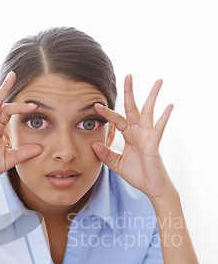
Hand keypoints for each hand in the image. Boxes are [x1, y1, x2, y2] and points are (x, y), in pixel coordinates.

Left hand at [92, 75, 173, 200]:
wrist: (151, 188)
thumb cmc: (137, 174)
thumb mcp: (116, 164)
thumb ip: (105, 154)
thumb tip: (93, 145)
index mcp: (129, 135)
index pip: (117, 120)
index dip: (107, 113)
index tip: (95, 105)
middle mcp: (139, 132)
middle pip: (133, 108)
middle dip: (130, 92)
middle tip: (128, 75)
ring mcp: (147, 136)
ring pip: (149, 112)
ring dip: (152, 96)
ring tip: (158, 81)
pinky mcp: (154, 145)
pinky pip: (159, 129)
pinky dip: (164, 117)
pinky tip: (169, 105)